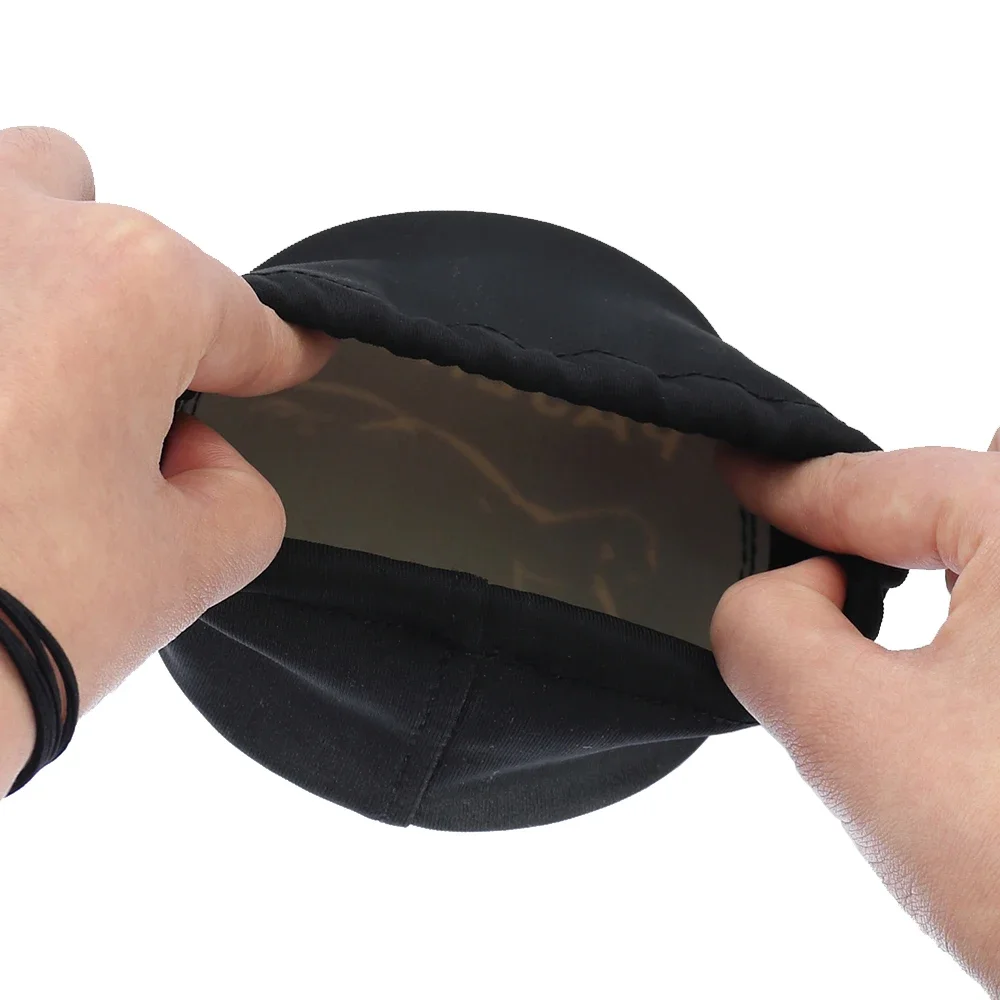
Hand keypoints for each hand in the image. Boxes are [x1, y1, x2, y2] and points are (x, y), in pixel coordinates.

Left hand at [0, 127, 335, 791]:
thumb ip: (236, 496)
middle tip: (99, 397)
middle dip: (114, 295)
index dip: (270, 352)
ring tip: (12, 387)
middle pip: (88, 205)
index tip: (282, 359)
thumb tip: (197, 467)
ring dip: (18, 272)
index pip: (238, 316)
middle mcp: (8, 229)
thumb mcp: (186, 571)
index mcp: (129, 287)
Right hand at [711, 432, 999, 994]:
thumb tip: (774, 591)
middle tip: (814, 542)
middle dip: (891, 501)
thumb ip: (766, 634)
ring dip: (949, 553)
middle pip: (969, 478)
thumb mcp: (862, 743)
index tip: (738, 475)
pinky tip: (972, 651)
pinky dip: (985, 603)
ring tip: (882, 589)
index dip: (784, 483)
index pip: (877, 483)